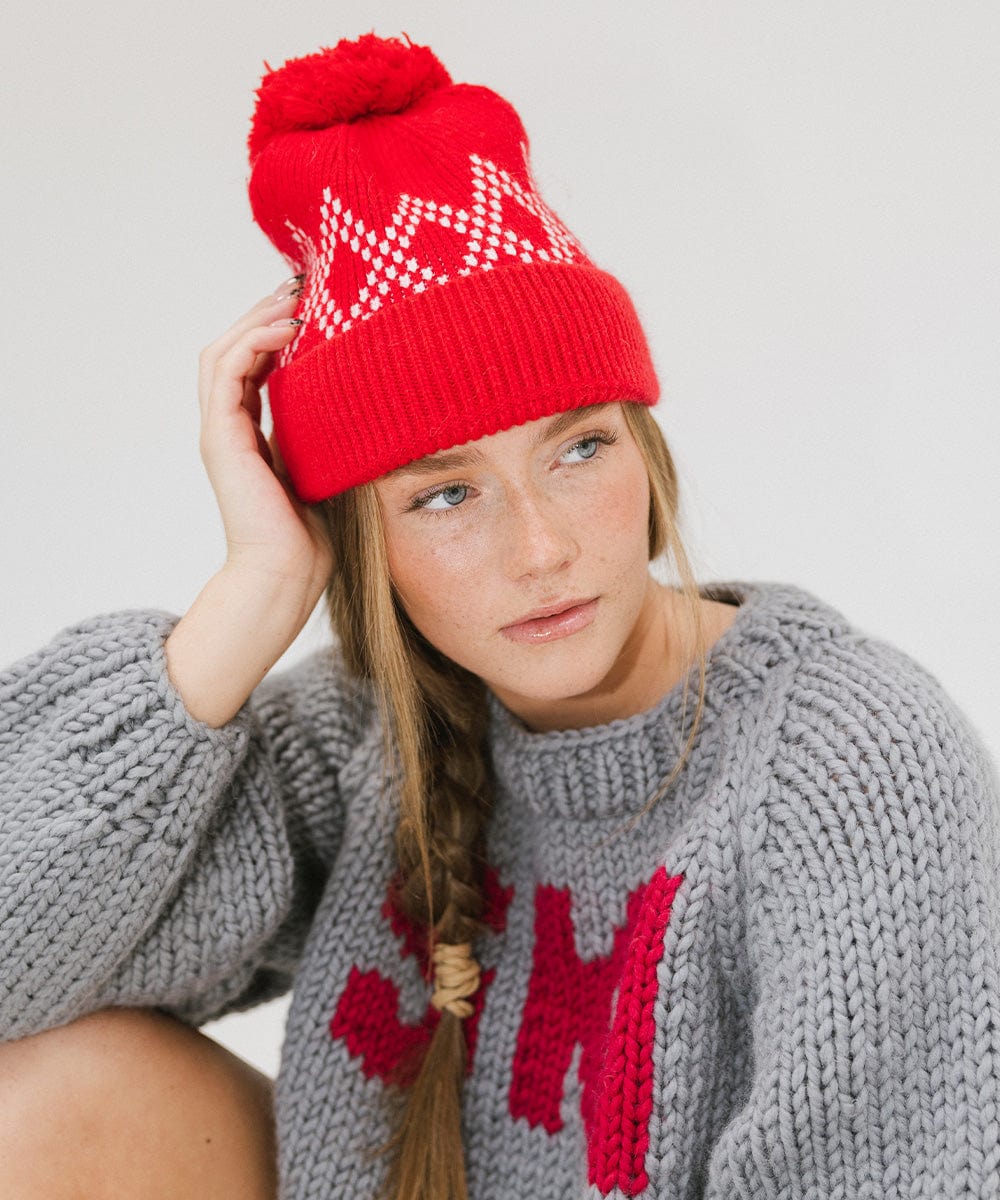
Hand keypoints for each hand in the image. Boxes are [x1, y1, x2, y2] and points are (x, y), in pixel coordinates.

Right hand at [197, 283, 334, 604]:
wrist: (287, 574)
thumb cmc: (314, 534)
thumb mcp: (327, 466)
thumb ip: (329, 433)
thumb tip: (369, 400)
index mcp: (249, 433)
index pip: (252, 364)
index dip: (275, 328)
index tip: (313, 304)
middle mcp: (228, 427)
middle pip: (233, 348)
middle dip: (264, 311)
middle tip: (303, 285)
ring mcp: (219, 431)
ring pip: (222, 351)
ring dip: (257, 317)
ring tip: (296, 297)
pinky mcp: (220, 438)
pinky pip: (227, 371)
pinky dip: (254, 341)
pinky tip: (289, 329)